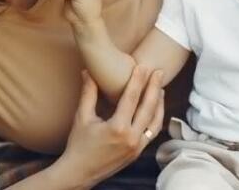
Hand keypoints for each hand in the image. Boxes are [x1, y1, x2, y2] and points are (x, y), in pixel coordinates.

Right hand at [59, 66, 164, 187]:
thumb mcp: (82, 117)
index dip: (138, 80)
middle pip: (148, 108)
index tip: (143, 66)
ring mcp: (137, 147)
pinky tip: (156, 108)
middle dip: (154, 88)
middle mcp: (131, 138)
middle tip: (159, 72)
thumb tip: (88, 71)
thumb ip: (88, 93)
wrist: (80, 172)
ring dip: (159, 103)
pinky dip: (156, 119)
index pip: (131, 98)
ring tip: (160, 88)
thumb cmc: (79, 145)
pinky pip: (152, 133)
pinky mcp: (138, 152)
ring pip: (155, 122)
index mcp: (117, 128)